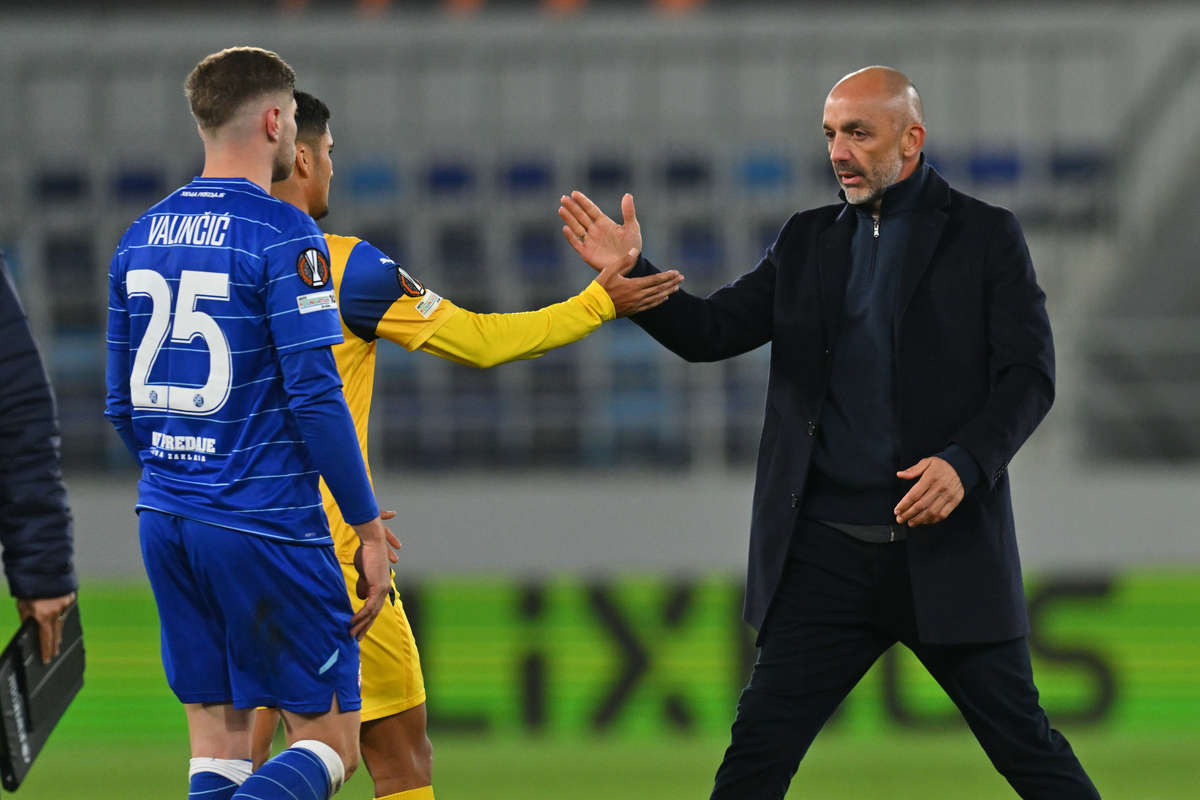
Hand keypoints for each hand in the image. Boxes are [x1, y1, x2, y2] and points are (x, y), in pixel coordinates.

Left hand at [16, 592, 76, 663]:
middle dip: (54, 644)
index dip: (46, 650)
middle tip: (55, 654)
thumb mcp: (22, 605)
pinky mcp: (70, 597)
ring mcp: (65, 605)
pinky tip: (60, 621)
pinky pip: (66, 611)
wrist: (43, 569)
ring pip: (62, 623)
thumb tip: (30, 628)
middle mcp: (56, 612)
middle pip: (56, 633)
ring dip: (59, 633)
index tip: (47, 660)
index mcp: (43, 616)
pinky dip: (62, 617)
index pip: (45, 638)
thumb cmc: (29, 587)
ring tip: (58, 642)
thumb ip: (27, 618)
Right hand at [348, 511, 400, 640]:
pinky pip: (369, 606)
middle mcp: (384, 589)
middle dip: (365, 627)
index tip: (359, 628)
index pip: (375, 608)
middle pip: (374, 613)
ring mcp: (382, 588)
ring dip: (361, 624)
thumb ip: (363, 585)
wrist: (372, 541)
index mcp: (381, 586)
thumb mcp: (364, 573)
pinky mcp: (377, 586)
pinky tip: (353, 622)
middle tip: (356, 638)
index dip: (367, 619)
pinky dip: (361, 615)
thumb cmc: (366, 554)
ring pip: (371, 612)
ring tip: (351, 634)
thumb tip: (360, 597)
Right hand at [560, 191, 643, 272]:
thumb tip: (628, 195)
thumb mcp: (633, 228)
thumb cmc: (632, 246)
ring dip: (569, 219)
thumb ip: (628, 212)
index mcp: (604, 223)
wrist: (630, 264)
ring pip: (576, 227)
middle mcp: (594, 230)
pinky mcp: (587, 253)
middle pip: (581, 216)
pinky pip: (576, 243)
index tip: (574, 193)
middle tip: (564, 198)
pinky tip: (565, 228)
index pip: (590, 209)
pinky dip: (570, 236)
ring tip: (561, 209)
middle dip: (572, 207)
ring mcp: (590, 241)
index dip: (583, 201)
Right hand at [595, 251, 682, 317]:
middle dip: (671, 283)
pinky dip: (658, 301)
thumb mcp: (610, 270)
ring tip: (676, 288)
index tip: (676, 273)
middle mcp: (638, 295)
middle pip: (659, 288)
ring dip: (667, 292)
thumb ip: (624, 260)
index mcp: (634, 285)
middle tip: (682, 278)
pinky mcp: (633, 310)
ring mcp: (637, 304)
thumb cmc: (601, 288)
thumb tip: (635, 250)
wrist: (594, 307)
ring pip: (657, 297)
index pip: (655, 280)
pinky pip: (650, 306)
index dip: (667, 276)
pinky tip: (663, 298)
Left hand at [894, 457, 963, 526]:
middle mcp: (939, 488)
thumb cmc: (942, 464)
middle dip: (908, 514)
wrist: (964, 466)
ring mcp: (948, 496)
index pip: (914, 494)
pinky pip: (943, 514)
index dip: (904, 504)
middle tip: (899, 519)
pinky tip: (924, 521)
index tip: (896, 511)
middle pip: (921, 505)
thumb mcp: (927, 462)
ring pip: (931, 512)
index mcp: (930, 477)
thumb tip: (899, 475)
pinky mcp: (955, 501)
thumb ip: (913, 470)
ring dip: (919, 520)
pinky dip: (933, 520)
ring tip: (910, 523)